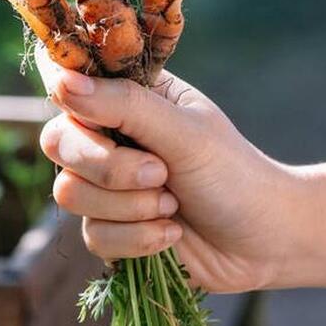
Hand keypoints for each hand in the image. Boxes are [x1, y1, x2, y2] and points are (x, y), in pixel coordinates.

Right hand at [35, 48, 295, 292]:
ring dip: (128, 207)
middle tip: (159, 173)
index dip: (73, 103)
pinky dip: (136, 239)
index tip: (108, 124)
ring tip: (172, 206)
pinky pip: (92, 235)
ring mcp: (106, 186)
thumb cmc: (234, 174)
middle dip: (109, 168)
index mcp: (127, 98)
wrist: (267, 243)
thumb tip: (63, 83)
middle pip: (58, 143)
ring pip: (70, 194)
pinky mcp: (110, 230)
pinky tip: (171, 233)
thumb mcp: (185, 132)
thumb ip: (124, 105)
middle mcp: (108, 138)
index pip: (69, 86)